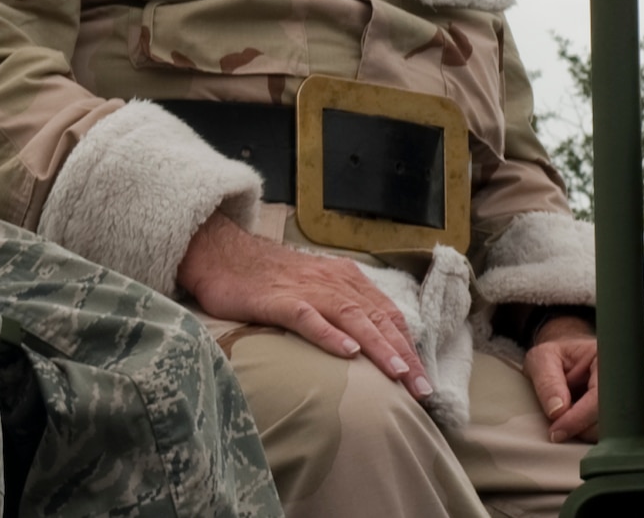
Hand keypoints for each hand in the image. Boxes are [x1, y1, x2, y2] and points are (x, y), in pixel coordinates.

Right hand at [175, 211, 433, 400]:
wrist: (219, 253)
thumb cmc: (264, 277)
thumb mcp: (311, 286)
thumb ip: (339, 306)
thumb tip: (368, 342)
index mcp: (343, 277)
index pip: (387, 313)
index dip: (408, 345)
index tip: (424, 379)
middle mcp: (330, 280)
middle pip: (376, 317)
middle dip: (404, 354)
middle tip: (423, 390)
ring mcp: (304, 288)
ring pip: (351, 316)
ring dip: (378, 346)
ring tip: (398, 373)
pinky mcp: (277, 299)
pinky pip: (308, 317)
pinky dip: (330, 334)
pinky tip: (346, 352)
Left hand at [524, 318, 643, 441]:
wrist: (578, 361)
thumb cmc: (562, 359)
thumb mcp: (543, 359)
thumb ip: (547, 381)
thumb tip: (558, 411)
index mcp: (614, 358)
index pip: (600, 398)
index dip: (578, 419)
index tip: (557, 432)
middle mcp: (640, 376)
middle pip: (618, 421)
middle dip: (586, 431)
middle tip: (563, 428)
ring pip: (630, 436)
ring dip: (600, 439)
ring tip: (578, 427)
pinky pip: (638, 440)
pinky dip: (614, 444)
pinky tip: (594, 433)